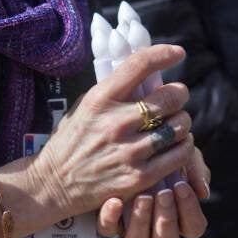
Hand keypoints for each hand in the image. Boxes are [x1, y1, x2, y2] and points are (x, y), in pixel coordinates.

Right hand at [32, 44, 194, 217]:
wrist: (53, 185)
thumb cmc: (71, 142)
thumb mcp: (84, 107)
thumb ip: (113, 92)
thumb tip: (144, 75)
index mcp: (100, 99)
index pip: (139, 66)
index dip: (163, 54)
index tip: (177, 53)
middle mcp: (115, 123)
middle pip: (169, 97)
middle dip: (179, 94)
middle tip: (177, 97)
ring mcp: (128, 152)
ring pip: (178, 127)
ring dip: (182, 122)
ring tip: (176, 124)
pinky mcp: (138, 177)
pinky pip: (178, 155)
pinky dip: (184, 146)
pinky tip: (178, 144)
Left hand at [97, 146, 209, 237]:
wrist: (127, 139)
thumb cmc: (161, 149)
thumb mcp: (181, 152)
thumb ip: (195, 169)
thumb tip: (203, 192)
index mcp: (179, 217)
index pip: (193, 228)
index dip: (190, 210)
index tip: (181, 185)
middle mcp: (156, 230)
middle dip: (166, 219)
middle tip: (163, 193)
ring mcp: (131, 228)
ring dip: (141, 222)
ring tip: (143, 197)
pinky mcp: (108, 221)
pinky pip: (107, 230)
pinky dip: (111, 218)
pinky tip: (115, 200)